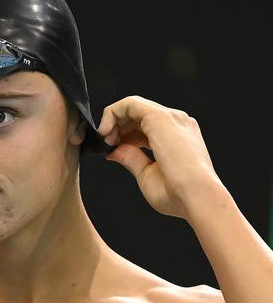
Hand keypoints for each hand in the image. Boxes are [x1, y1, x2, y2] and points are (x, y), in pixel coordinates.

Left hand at [97, 96, 223, 219]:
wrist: (197, 198)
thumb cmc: (178, 194)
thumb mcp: (147, 174)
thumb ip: (131, 158)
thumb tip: (113, 150)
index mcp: (178, 137)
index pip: (145, 126)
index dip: (124, 135)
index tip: (111, 150)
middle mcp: (177, 123)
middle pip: (138, 114)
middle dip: (116, 127)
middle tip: (106, 145)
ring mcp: (171, 118)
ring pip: (133, 106)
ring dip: (113, 120)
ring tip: (106, 141)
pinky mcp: (160, 117)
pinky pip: (129, 104)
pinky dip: (112, 114)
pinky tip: (106, 132)